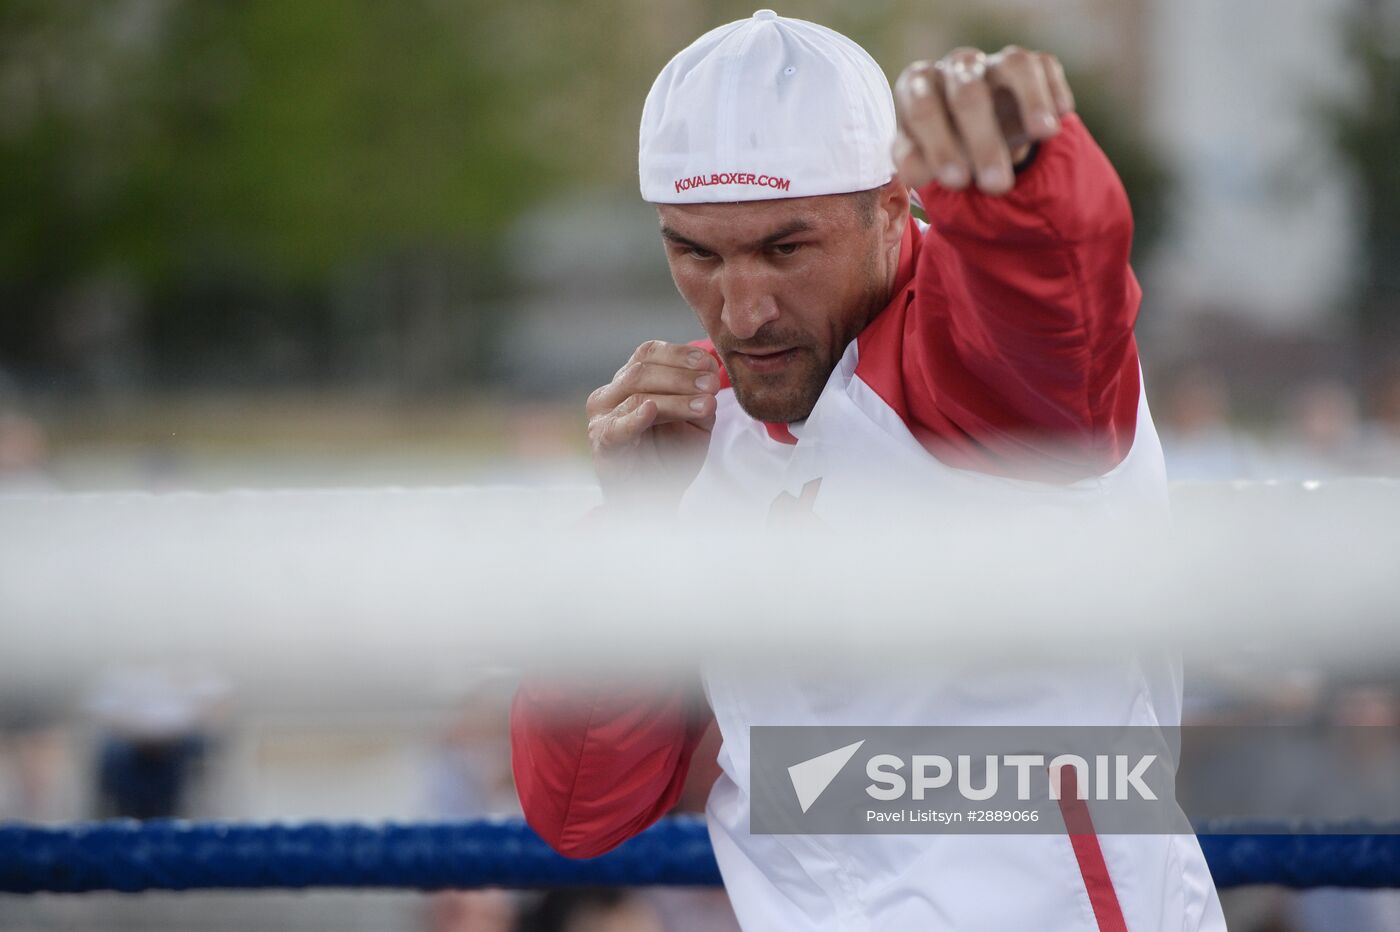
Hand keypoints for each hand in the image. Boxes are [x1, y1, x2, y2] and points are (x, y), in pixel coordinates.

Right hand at [586, 340, 720, 509]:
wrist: (653, 498)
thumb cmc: (670, 455)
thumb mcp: (694, 421)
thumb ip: (700, 396)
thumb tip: (711, 371)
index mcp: (628, 382)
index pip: (648, 353)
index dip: (678, 353)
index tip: (708, 362)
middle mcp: (609, 395)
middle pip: (642, 370)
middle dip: (682, 375)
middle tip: (711, 384)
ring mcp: (602, 418)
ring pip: (638, 395)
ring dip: (676, 397)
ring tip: (706, 404)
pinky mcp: (603, 444)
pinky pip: (618, 427)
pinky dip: (635, 417)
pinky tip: (652, 411)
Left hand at [892, 46, 1075, 195]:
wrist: (975, 131)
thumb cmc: (943, 143)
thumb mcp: (924, 157)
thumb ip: (915, 165)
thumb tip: (912, 174)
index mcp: (919, 85)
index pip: (923, 107)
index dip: (940, 145)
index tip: (956, 182)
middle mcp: (956, 66)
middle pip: (967, 92)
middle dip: (983, 141)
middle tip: (996, 185)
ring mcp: (995, 62)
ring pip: (1013, 66)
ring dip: (1031, 101)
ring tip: (1045, 134)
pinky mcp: (1031, 64)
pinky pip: (1044, 67)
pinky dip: (1052, 90)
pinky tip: (1060, 115)